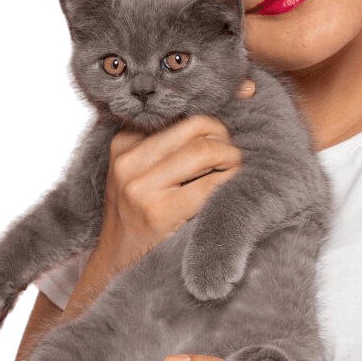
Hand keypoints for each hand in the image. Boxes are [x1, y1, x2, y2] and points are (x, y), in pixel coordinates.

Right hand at [98, 79, 255, 272]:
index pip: (180, 112)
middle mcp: (128, 159)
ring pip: (207, 151)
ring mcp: (140, 185)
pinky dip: (231, 186)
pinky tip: (234, 196)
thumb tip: (244, 89)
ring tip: (236, 176)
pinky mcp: (158, 211)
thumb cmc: (142, 219)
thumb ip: (175, 144)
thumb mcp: (145, 175)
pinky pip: (211, 186)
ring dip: (234, 161)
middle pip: (198, 127)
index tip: (247, 93)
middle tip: (237, 158)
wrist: (114, 271)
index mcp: (123, 142)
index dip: (219, 106)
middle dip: (228, 139)